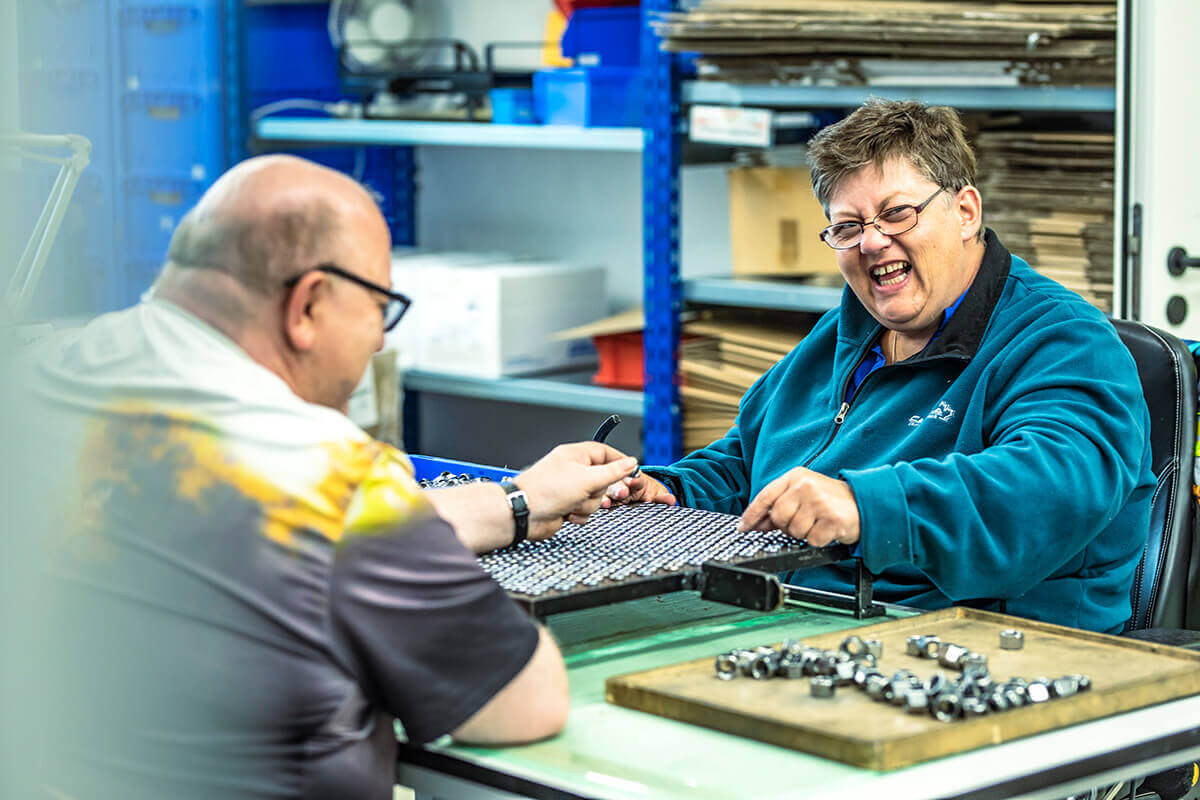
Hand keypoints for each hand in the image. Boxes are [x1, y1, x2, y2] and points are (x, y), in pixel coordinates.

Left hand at [514, 442, 639, 539]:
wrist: (526, 513)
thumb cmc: (547, 490)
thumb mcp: (587, 479)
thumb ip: (613, 472)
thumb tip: (630, 463)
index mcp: (575, 455)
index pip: (604, 452)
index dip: (619, 461)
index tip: (631, 470)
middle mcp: (572, 470)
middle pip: (602, 479)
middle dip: (597, 491)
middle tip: (588, 491)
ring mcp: (569, 488)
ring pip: (595, 498)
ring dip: (586, 505)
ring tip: (572, 503)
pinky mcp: (566, 505)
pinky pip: (585, 510)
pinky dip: (578, 514)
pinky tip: (566, 513)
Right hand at [602, 473, 675, 507]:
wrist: (638, 500)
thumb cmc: (647, 495)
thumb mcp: (656, 496)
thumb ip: (662, 498)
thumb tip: (671, 500)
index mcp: (636, 481)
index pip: (635, 480)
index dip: (635, 481)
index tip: (633, 482)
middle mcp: (621, 485)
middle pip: (618, 485)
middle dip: (618, 488)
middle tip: (621, 493)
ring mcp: (611, 494)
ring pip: (606, 493)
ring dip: (606, 497)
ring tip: (606, 503)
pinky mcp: (603, 503)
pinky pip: (599, 503)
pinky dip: (597, 506)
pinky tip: (596, 509)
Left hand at [738, 467, 860, 546]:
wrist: (863, 502)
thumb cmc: (829, 500)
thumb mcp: (803, 494)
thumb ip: (779, 505)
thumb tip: (755, 523)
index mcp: (795, 476)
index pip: (766, 496)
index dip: (752, 514)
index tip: (743, 528)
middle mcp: (805, 486)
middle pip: (778, 517)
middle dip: (786, 526)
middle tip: (803, 521)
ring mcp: (819, 501)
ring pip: (794, 531)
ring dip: (804, 533)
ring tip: (817, 523)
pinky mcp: (831, 519)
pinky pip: (812, 540)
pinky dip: (819, 540)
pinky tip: (827, 529)